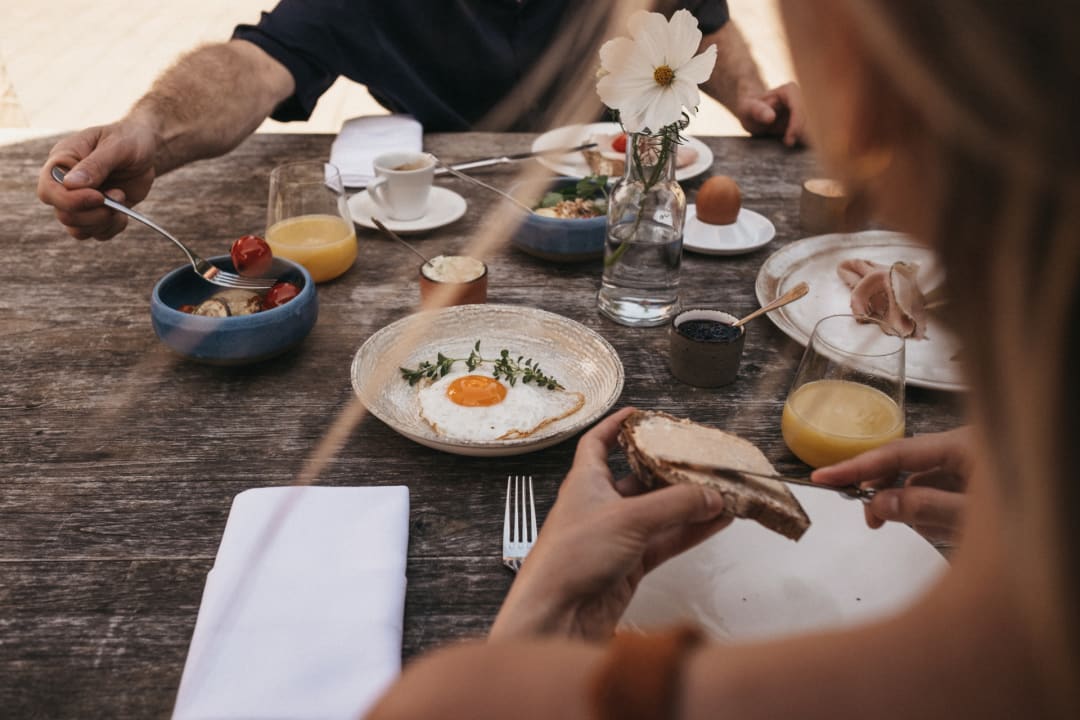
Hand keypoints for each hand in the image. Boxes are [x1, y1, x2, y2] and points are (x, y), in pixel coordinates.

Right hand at [37, 119, 159, 239]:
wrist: (146, 148)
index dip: (71, 201)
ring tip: (122, 198)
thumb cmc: (128, 139)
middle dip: (93, 214)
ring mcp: (81, 201)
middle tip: (119, 195)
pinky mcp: (97, 212)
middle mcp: (66, 184)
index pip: (48, 191)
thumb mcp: (116, 146)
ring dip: (103, 222)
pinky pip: (96, 233)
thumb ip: (95, 164)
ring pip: (77, 228)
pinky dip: (111, 229)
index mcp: (62, 161)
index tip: (99, 196)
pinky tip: (124, 213)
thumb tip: (71, 185)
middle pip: (63, 215)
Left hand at [489, 407, 729, 642]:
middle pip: (638, 478)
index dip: (616, 425)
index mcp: (585, 481)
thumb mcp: (628, 518)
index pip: (598, 442)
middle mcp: (599, 505)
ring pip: (658, 512)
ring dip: (689, 504)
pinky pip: (666, 541)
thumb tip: (711, 495)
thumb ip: (674, 505)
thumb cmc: (572, 557)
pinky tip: (717, 523)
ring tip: (722, 491)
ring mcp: (616, 537)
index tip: (639, 414)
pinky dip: (690, 532)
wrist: (557, 616)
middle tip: (700, 458)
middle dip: (668, 469)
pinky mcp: (629, 565)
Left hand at [734, 81, 805, 146]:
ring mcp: (806, 110)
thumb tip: (771, 117)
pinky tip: (798, 149)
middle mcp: (802, 98)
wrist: (753, 113)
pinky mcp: (806, 122)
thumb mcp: (747, 109)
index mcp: (790, 91)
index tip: (788, 141)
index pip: (799, 109)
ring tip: (790, 147)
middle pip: (811, 119)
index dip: (796, 125)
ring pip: (814, 128)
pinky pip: (812, 134)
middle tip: (789, 146)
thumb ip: (757, 111)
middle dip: (803, 135)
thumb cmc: (749, 108)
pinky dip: (806, 143)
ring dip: (806, 141)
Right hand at [811, 428, 973, 541]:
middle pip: (906, 465)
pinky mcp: (976, 486)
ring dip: (920, 510)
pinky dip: (936, 515)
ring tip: (942, 529)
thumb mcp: (972, 516)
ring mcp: (971, 467)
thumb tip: (878, 503)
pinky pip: (939, 496)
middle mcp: (964, 449)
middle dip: (888, 493)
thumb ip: (925, 507)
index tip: (822, 477)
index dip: (856, 466)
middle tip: (874, 522)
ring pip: (923, 485)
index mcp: (963, 445)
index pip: (895, 452)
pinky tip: (951, 528)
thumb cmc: (1035, 523)